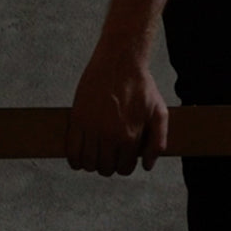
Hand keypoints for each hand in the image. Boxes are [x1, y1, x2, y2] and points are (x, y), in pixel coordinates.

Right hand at [66, 48, 168, 175]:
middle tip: (109, 156)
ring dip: (91, 164)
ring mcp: (91, 128)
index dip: (124, 166)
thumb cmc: (140, 86)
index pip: (125, 168)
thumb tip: (147, 166)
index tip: (122, 159)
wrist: (119, 62)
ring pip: (88, 163)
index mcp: (130, 136)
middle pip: (105, 168)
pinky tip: (78, 158)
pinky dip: (74, 160)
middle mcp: (110, 135)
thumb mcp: (159, 112)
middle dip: (108, 166)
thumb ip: (158, 142)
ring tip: (95, 156)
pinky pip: (71, 150)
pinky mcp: (77, 119)